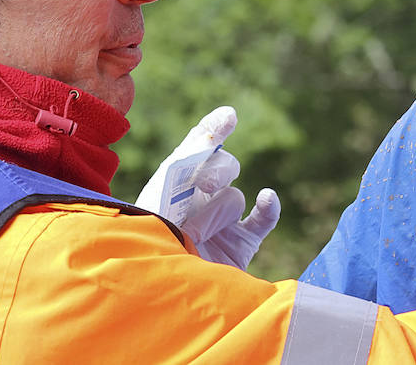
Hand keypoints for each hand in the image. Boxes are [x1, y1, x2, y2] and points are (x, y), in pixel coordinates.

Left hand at [135, 106, 280, 269]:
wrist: (155, 298)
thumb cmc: (147, 245)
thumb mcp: (156, 197)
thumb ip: (183, 162)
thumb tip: (214, 132)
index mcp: (171, 186)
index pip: (195, 148)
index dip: (213, 129)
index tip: (229, 117)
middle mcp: (198, 201)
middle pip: (222, 165)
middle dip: (216, 170)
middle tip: (207, 185)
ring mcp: (222, 223)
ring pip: (233, 197)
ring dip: (216, 213)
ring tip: (194, 237)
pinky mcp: (240, 244)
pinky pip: (263, 217)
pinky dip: (268, 207)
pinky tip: (267, 199)